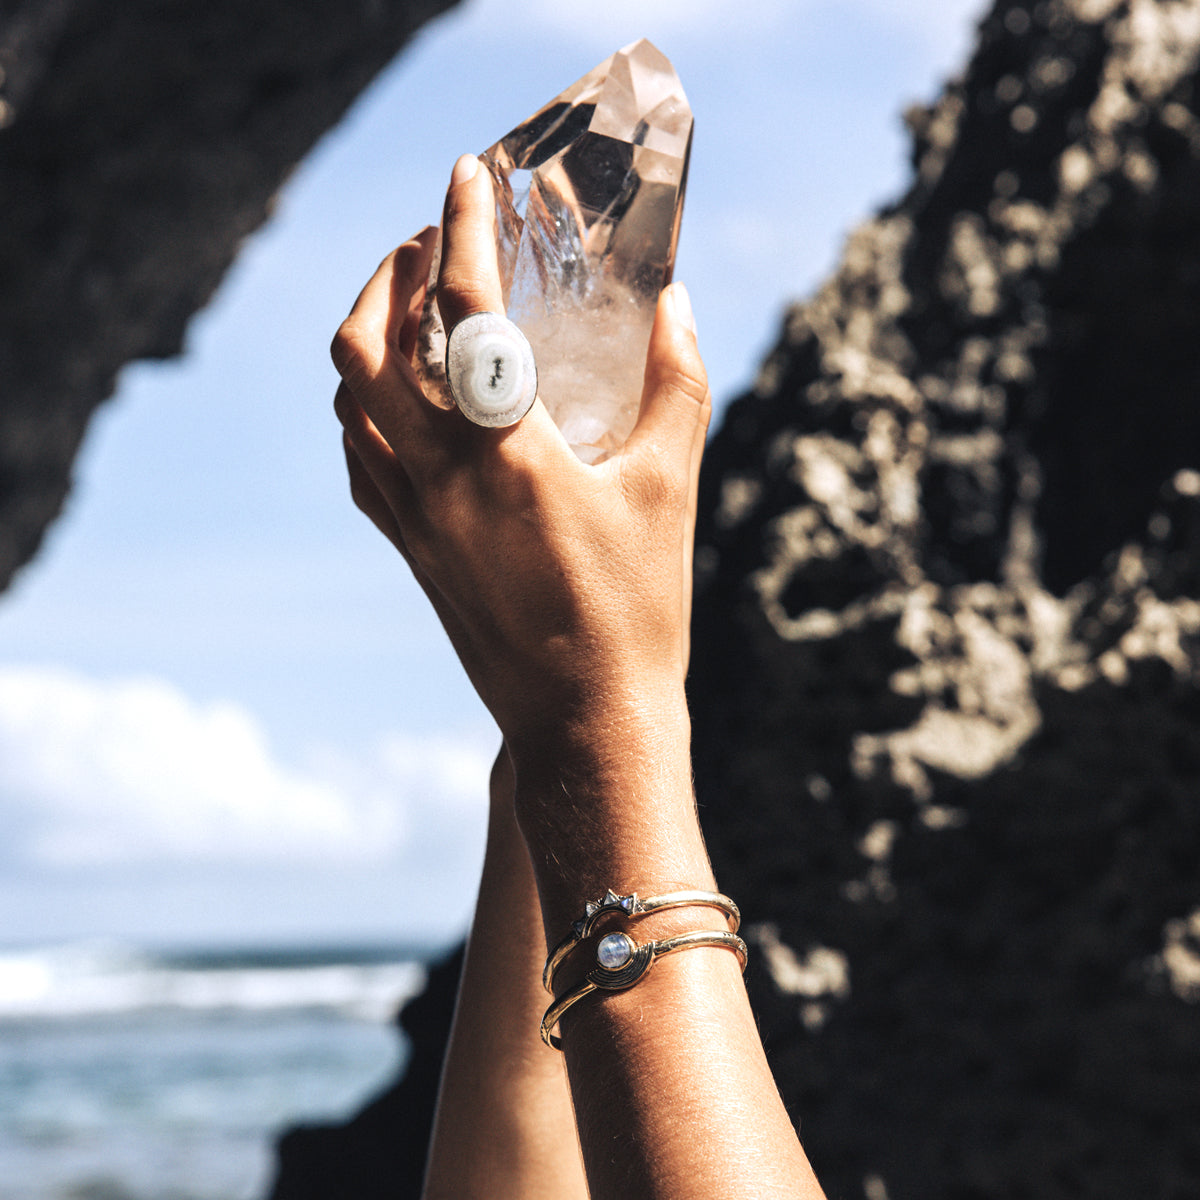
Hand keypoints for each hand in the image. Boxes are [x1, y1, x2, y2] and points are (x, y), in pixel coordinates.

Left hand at [331, 155, 710, 769]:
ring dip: (368, 341)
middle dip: (386, 276)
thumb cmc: (638, 611)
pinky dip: (366, 413)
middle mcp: (439, 477)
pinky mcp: (411, 552)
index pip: (465, 307)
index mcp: (506, 450)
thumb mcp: (670, 487)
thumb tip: (675, 305)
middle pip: (363, 347)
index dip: (461, 226)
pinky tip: (402, 407)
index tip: (465, 176)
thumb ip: (676, 384)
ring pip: (348, 404)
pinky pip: (360, 462)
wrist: (586, 720)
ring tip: (414, 314)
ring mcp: (414, 518)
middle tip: (428, 247)